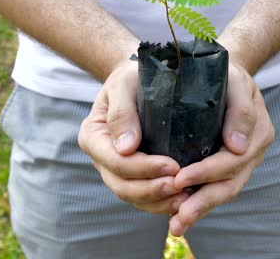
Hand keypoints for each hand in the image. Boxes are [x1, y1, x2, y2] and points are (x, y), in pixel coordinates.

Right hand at [78, 61, 189, 213]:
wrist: (140, 79)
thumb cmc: (132, 76)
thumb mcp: (125, 84)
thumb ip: (122, 112)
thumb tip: (126, 148)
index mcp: (93, 136)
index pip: (115, 161)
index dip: (143, 168)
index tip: (173, 166)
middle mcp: (102, 157)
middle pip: (122, 186)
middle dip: (152, 189)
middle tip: (182, 186)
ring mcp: (116, 170)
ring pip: (134, 197)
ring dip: (159, 201)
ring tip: (186, 197)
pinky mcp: (134, 176)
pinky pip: (145, 198)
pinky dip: (162, 202)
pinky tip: (185, 199)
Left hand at [169, 62, 274, 235]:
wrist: (223, 69)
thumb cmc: (223, 70)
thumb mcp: (233, 78)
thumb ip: (239, 109)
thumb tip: (235, 147)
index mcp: (257, 129)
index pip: (234, 159)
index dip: (207, 172)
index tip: (180, 179)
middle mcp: (252, 148)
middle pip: (230, 182)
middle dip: (203, 201)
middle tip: (178, 218)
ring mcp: (243, 159)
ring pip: (224, 190)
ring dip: (200, 209)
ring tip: (176, 226)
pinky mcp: (228, 164)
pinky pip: (217, 188)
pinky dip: (199, 202)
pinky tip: (179, 216)